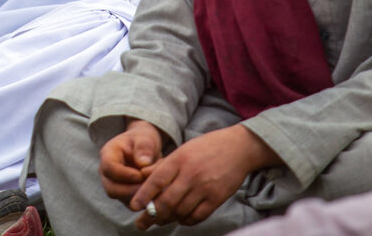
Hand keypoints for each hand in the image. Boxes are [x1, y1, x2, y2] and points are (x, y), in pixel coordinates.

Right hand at [99, 119, 165, 204]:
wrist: (144, 148)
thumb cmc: (143, 140)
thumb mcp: (145, 138)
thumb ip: (144, 147)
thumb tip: (143, 164)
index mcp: (108, 154)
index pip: (109, 168)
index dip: (124, 174)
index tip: (141, 175)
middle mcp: (107, 173)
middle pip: (111, 189)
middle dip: (132, 191)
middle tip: (150, 188)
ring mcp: (115, 185)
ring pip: (123, 199)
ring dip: (141, 196)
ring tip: (158, 187)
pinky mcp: (126, 195)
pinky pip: (135, 203)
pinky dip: (147, 201)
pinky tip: (159, 193)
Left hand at [131, 125, 278, 229]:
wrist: (237, 148)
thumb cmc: (205, 148)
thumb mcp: (182, 150)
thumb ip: (162, 165)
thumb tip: (141, 176)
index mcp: (179, 159)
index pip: (156, 181)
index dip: (143, 195)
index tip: (133, 206)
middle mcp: (191, 174)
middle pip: (167, 201)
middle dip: (152, 215)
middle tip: (142, 222)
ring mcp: (205, 188)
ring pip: (181, 211)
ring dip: (168, 218)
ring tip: (160, 220)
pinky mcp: (217, 198)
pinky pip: (198, 216)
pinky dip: (186, 220)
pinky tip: (180, 218)